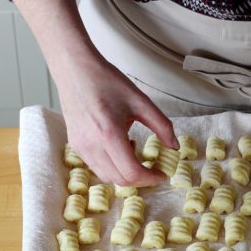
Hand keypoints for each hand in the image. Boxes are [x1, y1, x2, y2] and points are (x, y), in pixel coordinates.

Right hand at [57, 55, 178, 186]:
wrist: (75, 70)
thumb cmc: (107, 82)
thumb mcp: (141, 101)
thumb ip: (162, 126)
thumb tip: (174, 147)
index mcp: (109, 133)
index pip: (132, 172)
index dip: (150, 178)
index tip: (162, 173)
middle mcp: (92, 145)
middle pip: (120, 180)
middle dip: (140, 179)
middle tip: (153, 168)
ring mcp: (80, 147)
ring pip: (107, 177)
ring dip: (125, 173)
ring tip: (135, 153)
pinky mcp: (75, 146)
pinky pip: (97, 167)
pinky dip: (113, 166)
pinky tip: (120, 147)